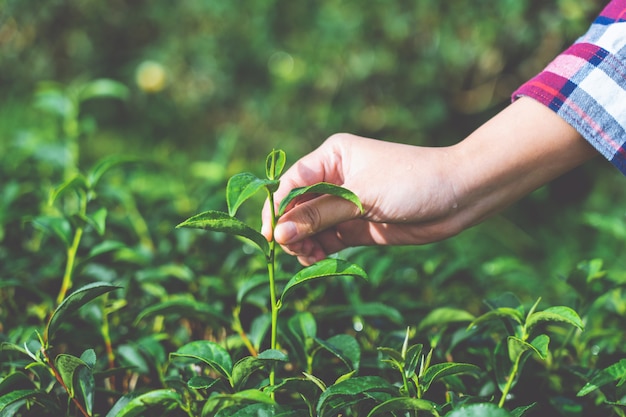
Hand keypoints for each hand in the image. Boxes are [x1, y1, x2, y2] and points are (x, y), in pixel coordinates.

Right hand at [262, 134, 462, 264]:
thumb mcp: (361, 196)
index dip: (277, 207)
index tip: (269, 234)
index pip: (292, 182)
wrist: (458, 196)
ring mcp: (345, 205)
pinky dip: (319, 251)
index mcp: (331, 157)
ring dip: (304, 243)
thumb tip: (279, 233)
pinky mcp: (357, 227)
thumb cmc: (410, 181)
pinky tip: (317, 259)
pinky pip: (327, 240)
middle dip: (291, 229)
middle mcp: (334, 179)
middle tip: (294, 250)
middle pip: (297, 207)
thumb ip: (319, 215)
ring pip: (310, 227)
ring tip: (309, 257)